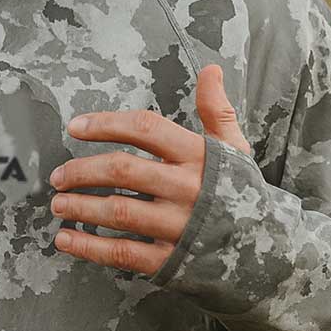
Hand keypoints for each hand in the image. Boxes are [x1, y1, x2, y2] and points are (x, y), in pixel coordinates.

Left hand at [47, 64, 250, 275]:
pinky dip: (90, 248)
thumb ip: (216, 110)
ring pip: (119, 212)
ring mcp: (179, 227)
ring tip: (57, 204)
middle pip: (123, 171)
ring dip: (81, 207)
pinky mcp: (173, 262)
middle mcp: (187, 189)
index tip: (74, 128)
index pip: (145, 128)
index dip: (106, 124)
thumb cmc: (243, 193)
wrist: (273, 254)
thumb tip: (211, 68)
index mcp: (198, 156)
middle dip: (82, 171)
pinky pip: (124, 253)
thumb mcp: (234, 149)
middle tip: (57, 175)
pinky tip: (66, 241)